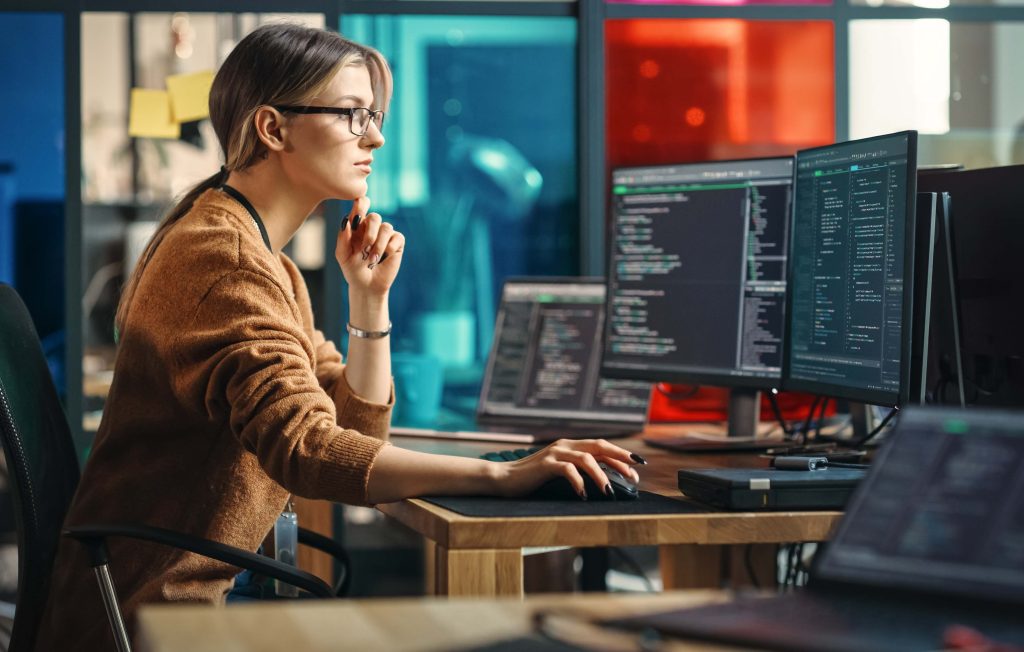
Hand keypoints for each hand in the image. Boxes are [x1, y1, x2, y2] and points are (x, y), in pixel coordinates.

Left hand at [335, 196, 404, 296]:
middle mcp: (372, 228)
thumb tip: (346, 221)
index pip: (360, 206)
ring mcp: (385, 235)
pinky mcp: (397, 243)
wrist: (367, 286)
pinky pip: (397, 237)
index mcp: (357, 226)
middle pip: (375, 216)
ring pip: (386, 227)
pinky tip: (384, 257)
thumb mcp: (342, 255)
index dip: (361, 203)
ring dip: (378, 244)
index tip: (358, 207)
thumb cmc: (353, 270)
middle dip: (370, 232)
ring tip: (372, 259)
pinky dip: (389, 248)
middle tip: (365, 247)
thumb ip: (342, 238)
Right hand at [490, 439, 643, 499]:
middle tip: (635, 472)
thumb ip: (577, 472)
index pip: (601, 446)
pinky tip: (583, 495)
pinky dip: (579, 482)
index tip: (637, 468)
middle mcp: (565, 445)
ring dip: (601, 475)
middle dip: (620, 458)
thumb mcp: (559, 473)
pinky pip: (568, 470)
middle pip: (599, 446)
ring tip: (609, 492)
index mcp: (570, 445)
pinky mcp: (545, 464)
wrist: (503, 479)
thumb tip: (604, 482)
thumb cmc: (533, 480)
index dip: (621, 455)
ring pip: (586, 458)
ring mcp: (555, 453)